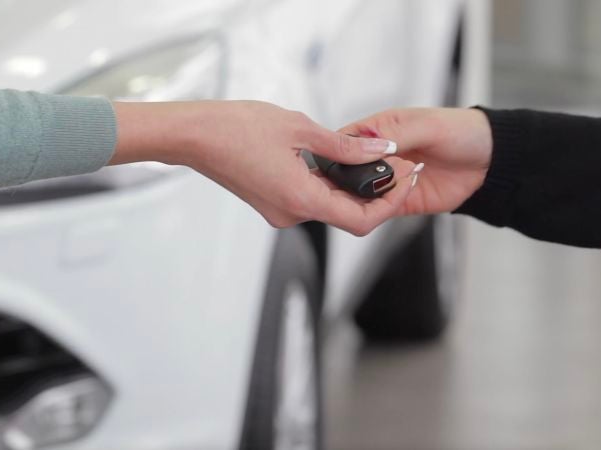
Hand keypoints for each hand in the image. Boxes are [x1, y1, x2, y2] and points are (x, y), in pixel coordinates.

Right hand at [112, 100, 420, 234]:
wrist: (195, 137)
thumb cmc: (236, 129)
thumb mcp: (300, 128)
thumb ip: (345, 145)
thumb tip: (379, 149)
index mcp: (301, 199)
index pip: (362, 220)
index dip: (390, 203)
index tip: (405, 179)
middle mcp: (291, 214)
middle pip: (348, 217)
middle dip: (376, 194)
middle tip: (394, 163)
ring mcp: (280, 212)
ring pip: (329, 208)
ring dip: (351, 188)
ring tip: (366, 156)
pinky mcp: (271, 204)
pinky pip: (309, 200)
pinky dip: (328, 186)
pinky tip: (334, 160)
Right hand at [340, 108, 492, 215]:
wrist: (491, 161)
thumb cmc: (462, 132)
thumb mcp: (426, 126)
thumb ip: (394, 136)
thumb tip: (364, 146)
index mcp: (378, 131)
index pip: (344, 142)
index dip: (336, 150)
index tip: (336, 158)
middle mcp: (379, 158)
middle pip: (346, 172)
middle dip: (348, 177)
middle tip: (361, 175)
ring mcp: (388, 181)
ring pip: (359, 194)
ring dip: (368, 193)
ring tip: (390, 182)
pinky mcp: (400, 202)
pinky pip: (382, 210)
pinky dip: (385, 207)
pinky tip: (401, 194)